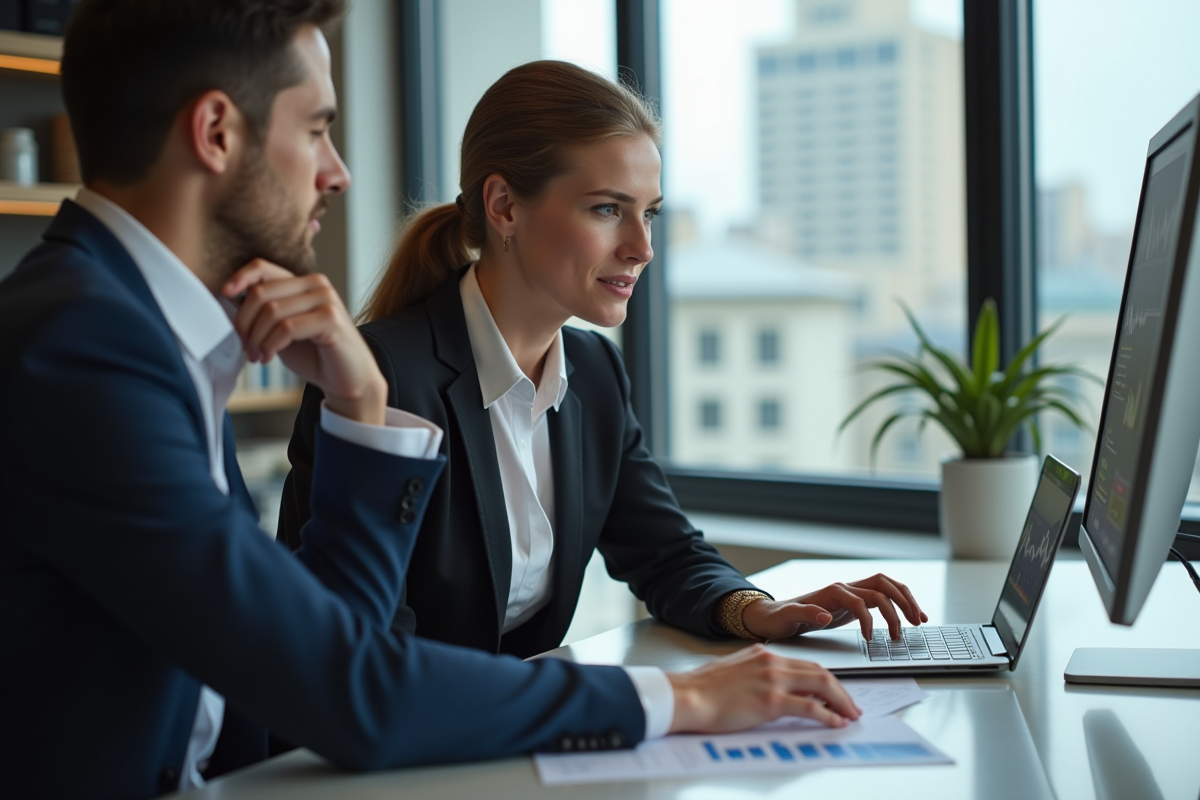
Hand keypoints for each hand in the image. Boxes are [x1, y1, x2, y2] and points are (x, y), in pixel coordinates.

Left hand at [222, 260, 386, 424]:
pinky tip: (269, 357)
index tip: (224, 295)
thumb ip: (265, 312)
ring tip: (257, 356)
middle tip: (245, 346)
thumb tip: (229, 301)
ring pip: (272, 311)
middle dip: (245, 323)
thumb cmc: (315, 355)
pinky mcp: (331, 318)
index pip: (263, 267)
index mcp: (303, 282)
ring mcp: (326, 299)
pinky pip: (287, 327)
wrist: (348, 380)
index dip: (239, 278)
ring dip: (257, 338)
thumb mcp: (283, 329)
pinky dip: (271, 345)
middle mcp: (316, 284)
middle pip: (261, 292)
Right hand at [667, 644, 860, 733]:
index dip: (825, 680)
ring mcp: (772, 680)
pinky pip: (810, 707)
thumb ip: (758, 675)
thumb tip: (775, 691)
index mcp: (763, 654)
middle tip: (851, 706)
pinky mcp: (771, 701)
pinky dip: (827, 716)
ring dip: (840, 702)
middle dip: (840, 690)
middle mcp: (772, 662)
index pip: (805, 664)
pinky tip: (834, 723)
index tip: (834, 693)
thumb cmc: (703, 689)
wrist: (687, 696)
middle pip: (819, 672)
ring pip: (821, 685)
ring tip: (849, 715)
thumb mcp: (735, 671)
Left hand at [742, 574, 927, 641]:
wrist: (773, 615)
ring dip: (905, 601)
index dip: (868, 619)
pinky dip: (899, 603)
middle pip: (882, 586)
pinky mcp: (854, 602)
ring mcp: (851, 593)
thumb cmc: (779, 618)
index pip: (860, 600)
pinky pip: (883, 597)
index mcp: (831, 592)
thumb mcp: (787, 618)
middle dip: (900, 604)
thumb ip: (805, 614)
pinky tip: (910, 618)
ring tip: (919, 620)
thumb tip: (825, 616)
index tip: (870, 639)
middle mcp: (844, 588)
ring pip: (887, 587)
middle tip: (911, 625)